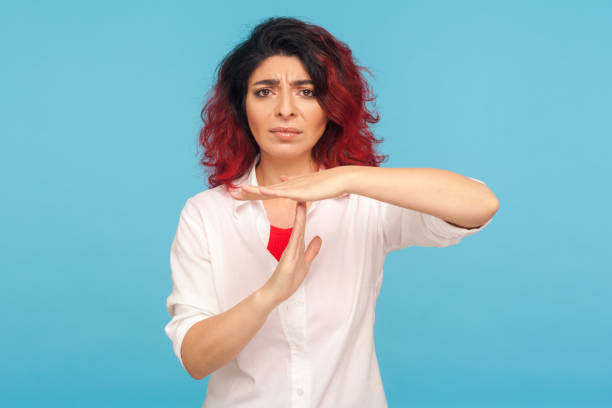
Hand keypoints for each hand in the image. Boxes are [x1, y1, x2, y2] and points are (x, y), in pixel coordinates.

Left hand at [229, 166, 349, 201]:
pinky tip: (261, 192)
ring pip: (269, 190)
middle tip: (232, 194)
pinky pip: (284, 192)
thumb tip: (282, 178)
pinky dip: (272, 192)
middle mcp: (287, 185)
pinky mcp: (301, 191)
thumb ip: (293, 182)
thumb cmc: (325, 183)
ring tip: (240, 191)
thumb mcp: (305, 184)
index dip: (252, 192)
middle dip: (247, 192)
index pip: (266, 191)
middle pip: (263, 190)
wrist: (338, 179)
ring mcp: (293, 187)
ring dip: (254, 191)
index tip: (239, 194)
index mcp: (287, 187)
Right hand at [260, 201, 321, 306]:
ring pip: (296, 233)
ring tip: (301, 205)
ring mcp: (289, 253)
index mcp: (296, 247)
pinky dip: (296, 235)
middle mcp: (292, 247)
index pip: (302, 228)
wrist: (275, 293)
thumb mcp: (305, 263)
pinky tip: (299, 227)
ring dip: (299, 219)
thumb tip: (319, 238)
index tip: (306, 202)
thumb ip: (311, 251)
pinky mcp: (288, 261)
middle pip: (299, 226)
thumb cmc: (287, 281)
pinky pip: (293, 245)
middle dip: (301, 211)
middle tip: (303, 195)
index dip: (304, 215)